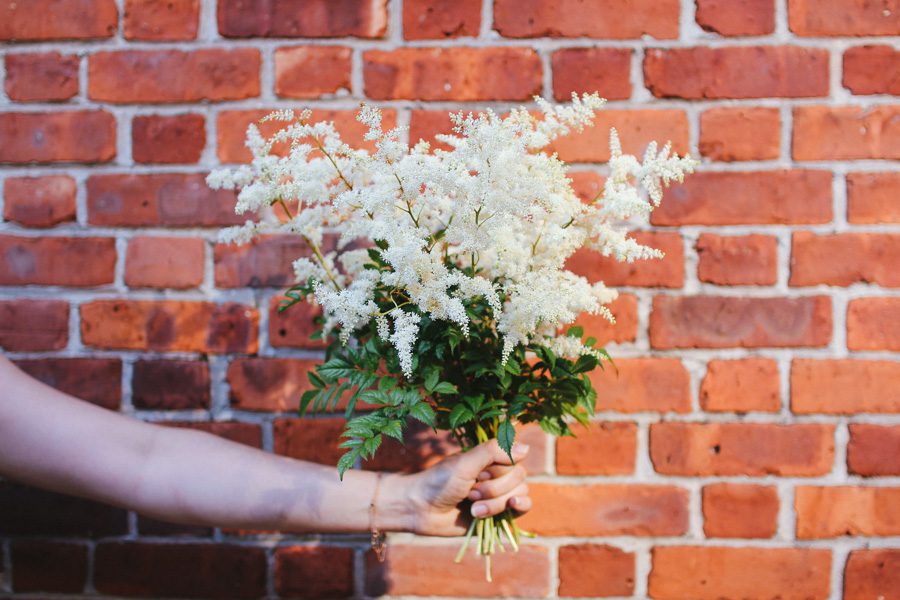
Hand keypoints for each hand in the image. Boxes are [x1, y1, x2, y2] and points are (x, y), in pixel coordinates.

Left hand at [400, 439, 532, 535]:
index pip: (515, 460)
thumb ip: (494, 452)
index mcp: (490, 459)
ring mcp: (499, 495)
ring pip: (519, 495)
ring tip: (472, 507)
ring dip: (495, 503)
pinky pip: (522, 509)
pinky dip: (519, 508)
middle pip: (519, 479)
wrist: (423, 510)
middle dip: (494, 489)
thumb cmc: (440, 481)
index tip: (479, 473)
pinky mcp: (499, 515)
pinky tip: (512, 506)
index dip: (499, 470)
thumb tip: (527, 448)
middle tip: (470, 491)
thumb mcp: (466, 463)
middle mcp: (497, 475)